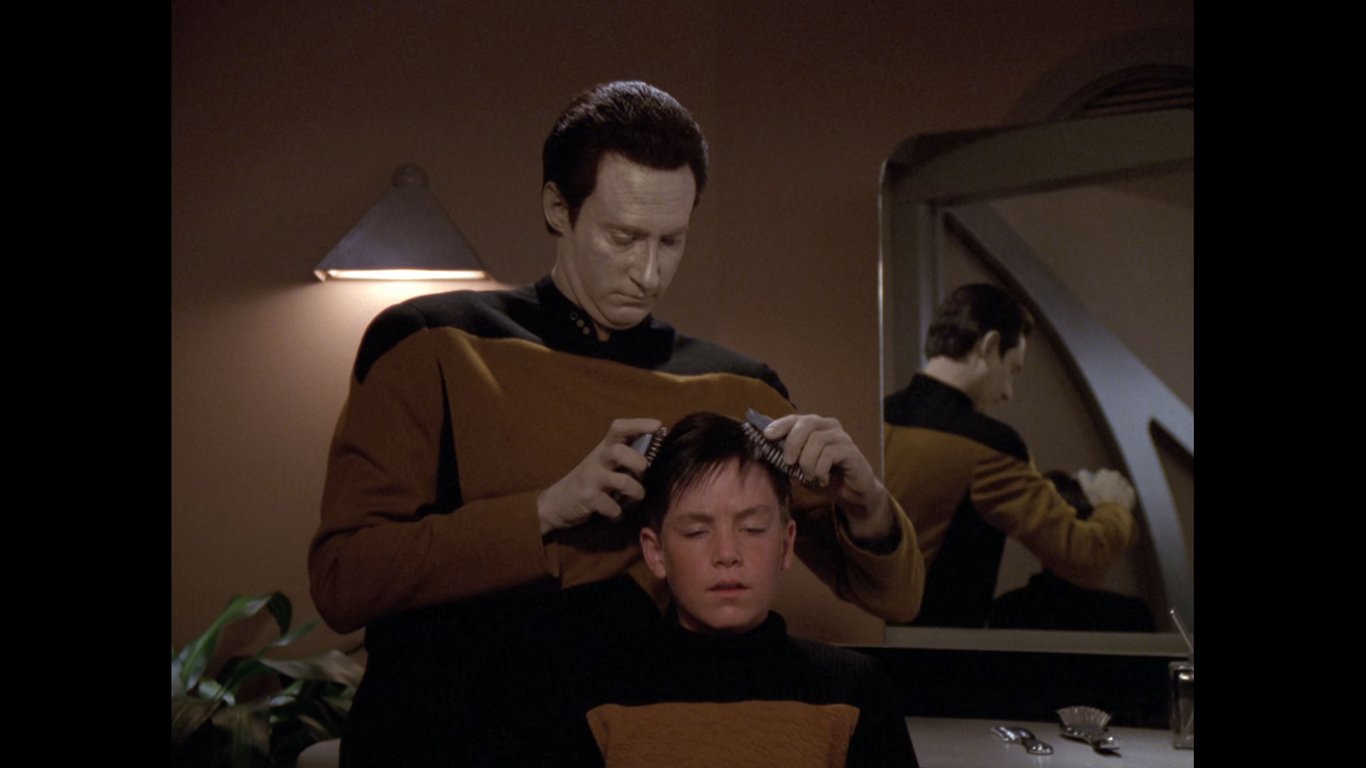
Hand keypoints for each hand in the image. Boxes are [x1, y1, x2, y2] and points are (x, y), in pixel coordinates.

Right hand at [537, 418, 661, 534]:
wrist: (555, 502)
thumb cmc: (588, 481)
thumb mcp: (603, 464)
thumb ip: (624, 458)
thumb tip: (655, 456)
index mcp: (603, 449)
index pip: (619, 428)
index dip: (638, 424)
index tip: (657, 425)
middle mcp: (597, 460)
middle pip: (618, 451)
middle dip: (637, 462)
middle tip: (644, 471)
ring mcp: (591, 479)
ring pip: (621, 482)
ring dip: (636, 492)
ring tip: (636, 498)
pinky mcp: (587, 499)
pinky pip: (612, 506)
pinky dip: (619, 513)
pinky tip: (616, 514)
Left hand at [763, 413, 893, 542]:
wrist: (851, 494)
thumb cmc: (824, 477)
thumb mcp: (800, 467)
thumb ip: (787, 456)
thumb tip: (767, 448)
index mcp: (815, 426)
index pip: (795, 418)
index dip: (780, 424)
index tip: (767, 435)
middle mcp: (829, 426)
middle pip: (807, 423)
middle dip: (793, 442)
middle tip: (788, 462)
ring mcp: (841, 437)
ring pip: (817, 440)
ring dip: (808, 462)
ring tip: (809, 477)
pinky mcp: (850, 450)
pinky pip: (830, 454)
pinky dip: (820, 470)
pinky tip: (822, 480)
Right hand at [1077, 468, 1136, 511]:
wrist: (1112, 512)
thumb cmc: (1098, 499)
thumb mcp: (1086, 488)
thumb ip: (1082, 476)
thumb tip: (1082, 471)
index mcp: (1105, 473)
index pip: (1102, 474)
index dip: (1099, 481)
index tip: (1097, 489)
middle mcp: (1116, 475)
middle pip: (1111, 478)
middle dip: (1109, 484)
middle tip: (1105, 494)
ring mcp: (1125, 483)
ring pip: (1120, 485)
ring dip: (1116, 490)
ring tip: (1111, 500)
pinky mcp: (1131, 492)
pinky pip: (1127, 493)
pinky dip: (1123, 496)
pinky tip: (1118, 503)